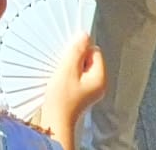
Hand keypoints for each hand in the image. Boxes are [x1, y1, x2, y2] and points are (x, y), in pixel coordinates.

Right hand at [39, 34, 105, 148]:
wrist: (56, 120)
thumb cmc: (62, 99)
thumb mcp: (67, 70)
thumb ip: (76, 51)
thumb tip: (84, 36)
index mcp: (100, 78)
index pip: (95, 52)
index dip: (81, 50)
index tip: (69, 54)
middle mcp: (99, 84)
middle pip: (89, 59)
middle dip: (75, 58)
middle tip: (64, 66)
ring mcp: (91, 89)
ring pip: (82, 67)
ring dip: (71, 66)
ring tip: (62, 74)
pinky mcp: (82, 92)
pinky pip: (78, 75)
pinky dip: (69, 74)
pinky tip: (61, 80)